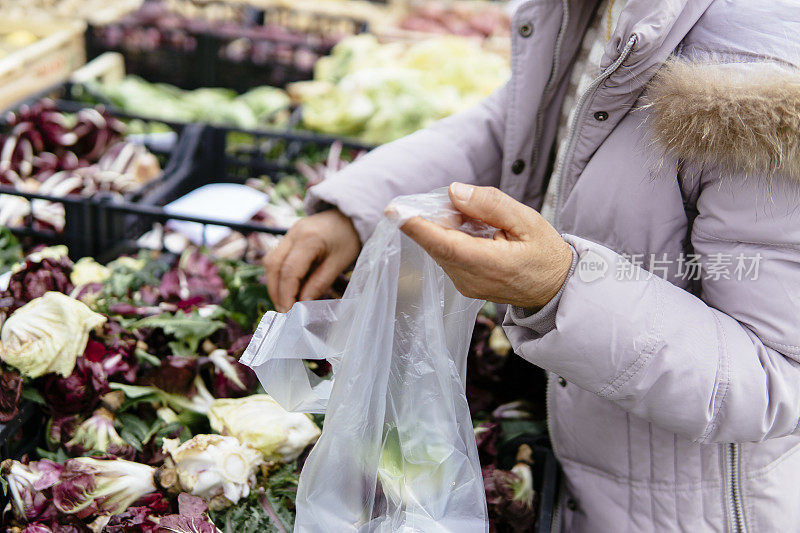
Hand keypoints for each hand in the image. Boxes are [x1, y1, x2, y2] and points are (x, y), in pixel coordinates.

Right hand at [265, 208, 360, 311]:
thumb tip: (302, 303)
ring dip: (274, 284)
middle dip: (276, 291)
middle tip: (284, 312)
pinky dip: (279, 275)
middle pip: (273, 266)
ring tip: (284, 302)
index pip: (289, 271)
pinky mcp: (289, 237)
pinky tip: (288, 288)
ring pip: (270, 262)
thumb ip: (320, 283)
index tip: (288, 312)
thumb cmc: (349, 238)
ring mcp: (288, 234)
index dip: (286, 294)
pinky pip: (276, 257)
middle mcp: (293, 234)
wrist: (350, 215)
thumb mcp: (340, 263)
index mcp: (308, 239)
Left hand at [399, 183, 572, 309]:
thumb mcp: (528, 221)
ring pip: (440, 248)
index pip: (444, 244)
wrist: (556, 289)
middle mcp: (470, 279)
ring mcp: (465, 285)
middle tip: (448, 200)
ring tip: (474, 217)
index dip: (417, 227)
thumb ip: (491, 205)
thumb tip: (455, 192)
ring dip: (445, 227)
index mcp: (489, 264)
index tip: (394, 211)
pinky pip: (448, 255)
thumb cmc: (546, 253)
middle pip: (437, 243)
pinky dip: (451, 237)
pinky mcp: (463, 284)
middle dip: (433, 217)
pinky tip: (474, 229)